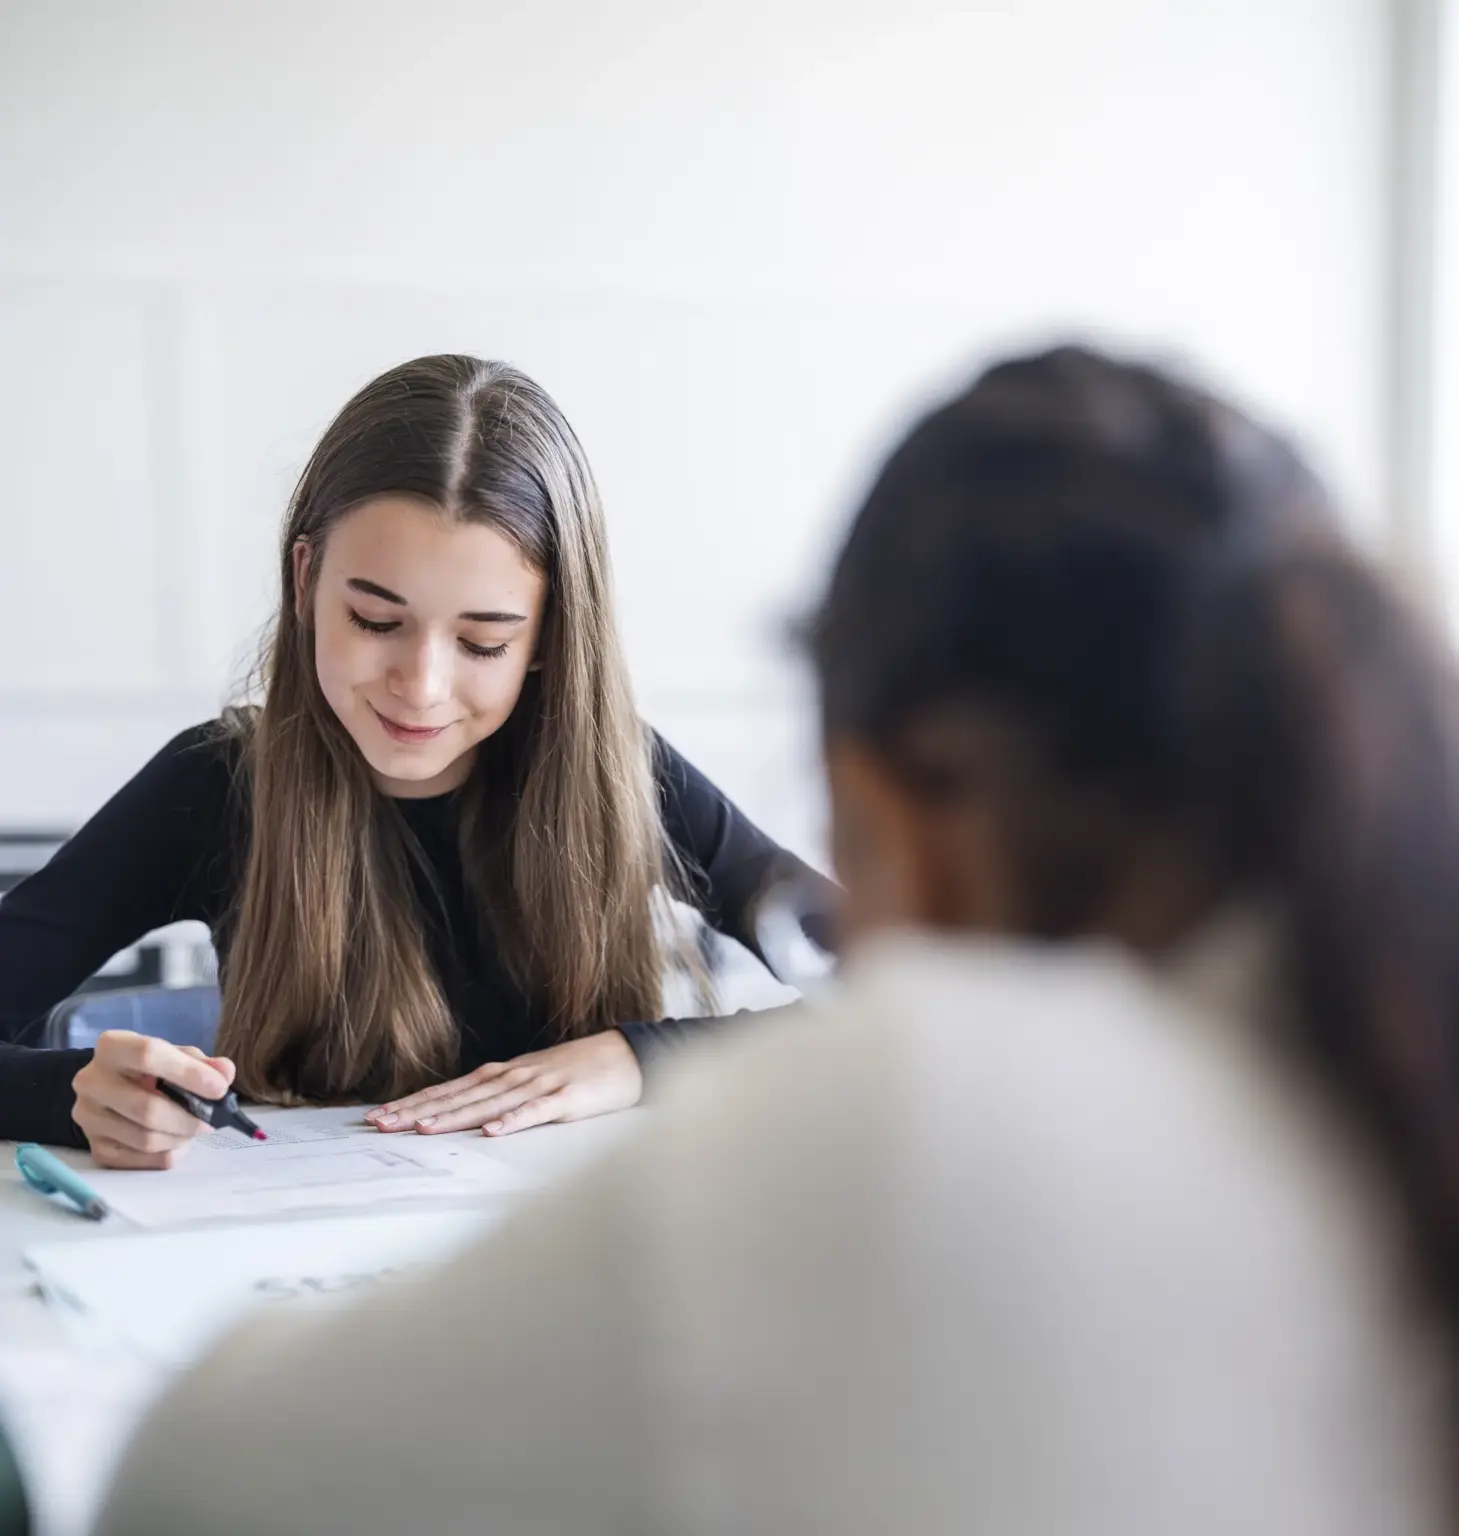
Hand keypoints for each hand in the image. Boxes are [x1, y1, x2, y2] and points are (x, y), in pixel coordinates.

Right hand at [72, 1031, 236, 1169]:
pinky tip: (177, 1143)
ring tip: (194, 1129)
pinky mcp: (95, 1147)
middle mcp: (91, 1081)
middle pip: (147, 1108)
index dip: (189, 1073)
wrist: (110, 1088)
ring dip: (180, 1138)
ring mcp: (88, 1118)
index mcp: (111, 1047)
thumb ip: (202, 1062)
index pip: (149, 1055)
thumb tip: (225, 1074)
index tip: (220, 1088)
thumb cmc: (149, 1068)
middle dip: (188, 1118)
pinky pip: (139, 1160)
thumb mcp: (174, 1055)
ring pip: (145, 1139)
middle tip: (211, 1120)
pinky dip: (167, 1155)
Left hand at [365, 1029, 643, 1137]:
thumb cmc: (578, 1070)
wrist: (627, 1055)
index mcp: (503, 1074)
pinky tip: (491, 1132)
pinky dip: (513, 1121)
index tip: (380, 1116)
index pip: (450, 1090)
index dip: (414, 1103)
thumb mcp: (533, 1079)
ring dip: (454, 1117)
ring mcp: (539, 1085)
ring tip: (422, 1130)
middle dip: (418, 1111)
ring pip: (488, 1104)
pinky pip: (536, 1112)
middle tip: (380, 1124)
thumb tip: (465, 1113)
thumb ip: (501, 1094)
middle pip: (459, 1096)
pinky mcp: (567, 1099)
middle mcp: (513, 1076)